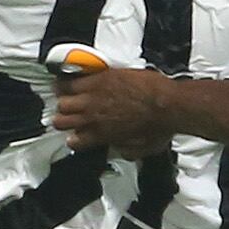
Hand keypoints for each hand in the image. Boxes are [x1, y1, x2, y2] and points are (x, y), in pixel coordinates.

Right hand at [53, 65, 177, 156]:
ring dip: (63, 100)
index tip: (75, 135)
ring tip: (62, 96)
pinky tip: (66, 81)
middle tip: (67, 115)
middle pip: (61, 120)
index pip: (75, 141)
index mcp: (101, 135)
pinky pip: (72, 80)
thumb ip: (125, 149)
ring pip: (63, 101)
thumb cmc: (158, 125)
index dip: (74, 138)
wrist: (167, 105)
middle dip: (64, 119)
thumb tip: (120, 149)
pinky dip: (67, 82)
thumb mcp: (141, 147)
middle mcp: (93, 117)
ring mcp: (93, 97)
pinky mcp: (99, 79)